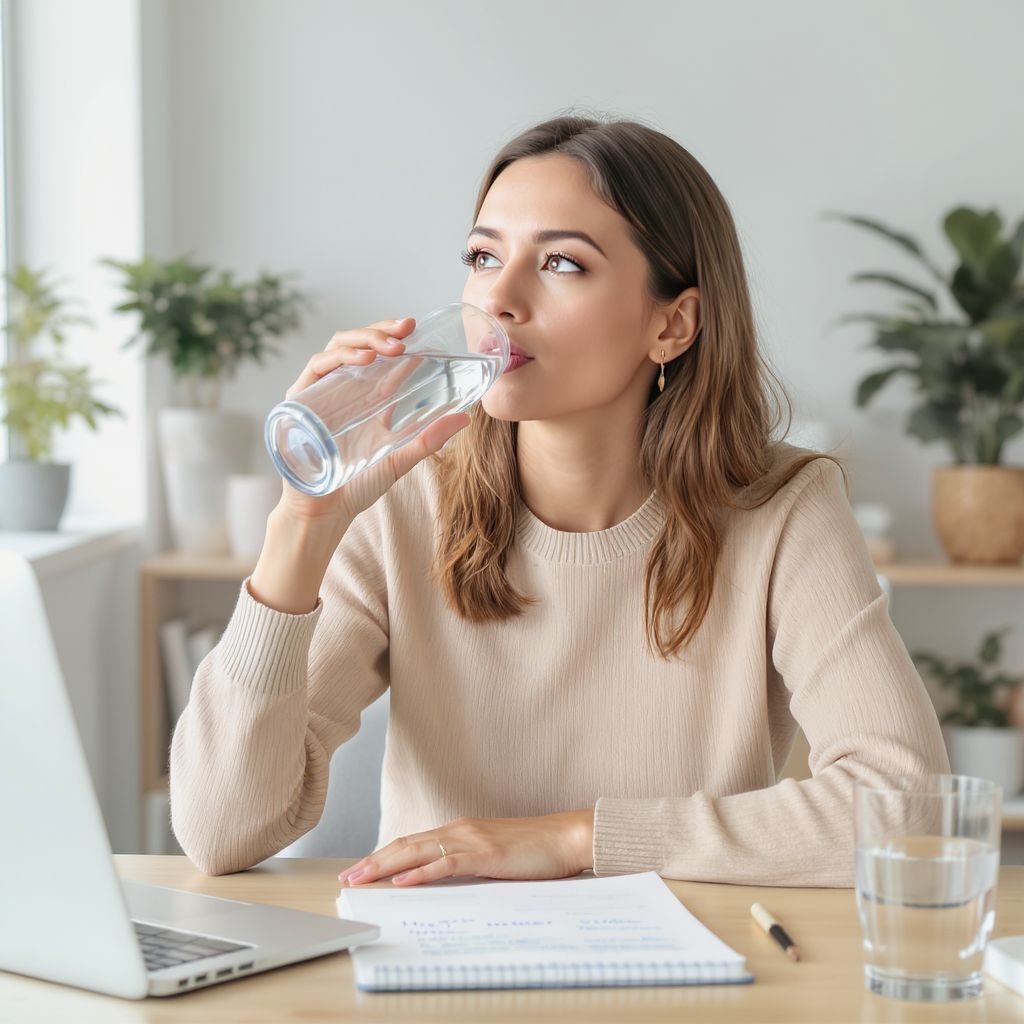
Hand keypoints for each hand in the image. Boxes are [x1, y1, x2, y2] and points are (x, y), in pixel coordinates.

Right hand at [275, 316, 470, 524]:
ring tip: (392, 346)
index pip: (381, 356)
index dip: (397, 338)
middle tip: (408, 327)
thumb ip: (429, 438)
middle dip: (382, 330)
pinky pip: (318, 366)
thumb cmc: (358, 486)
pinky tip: (365, 359)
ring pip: (339, 346)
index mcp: (367, 398)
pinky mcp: (300, 400)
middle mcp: (343, 388)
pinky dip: (341, 357)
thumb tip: (466, 417)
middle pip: (360, 343)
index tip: (419, 330)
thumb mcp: (401, 457)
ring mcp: (320, 391)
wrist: (325, 512)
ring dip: (366, 339)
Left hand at [337, 809, 595, 887]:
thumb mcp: (493, 856)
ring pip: (417, 851)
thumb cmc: (534, 849)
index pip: (412, 842)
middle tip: (347, 878)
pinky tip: (402, 881)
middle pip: (406, 844)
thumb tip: (443, 880)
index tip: (360, 869)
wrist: (566, 836)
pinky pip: (445, 863)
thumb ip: (468, 863)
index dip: (383, 855)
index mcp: (461, 831)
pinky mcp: (484, 853)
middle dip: (373, 862)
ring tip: (361, 878)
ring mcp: (471, 839)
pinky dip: (420, 872)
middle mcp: (460, 830)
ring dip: (385, 866)